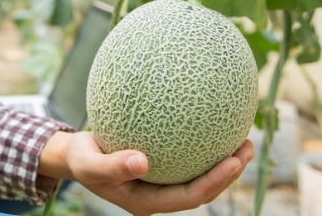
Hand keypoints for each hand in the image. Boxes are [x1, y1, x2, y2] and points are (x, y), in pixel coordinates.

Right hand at [39, 131, 254, 215]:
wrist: (74, 155)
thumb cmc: (80, 159)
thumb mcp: (88, 163)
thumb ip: (112, 166)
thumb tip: (142, 161)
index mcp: (147, 201)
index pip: (189, 196)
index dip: (214, 182)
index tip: (233, 161)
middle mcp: (159, 193)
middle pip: (203, 189)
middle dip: (229, 173)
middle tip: (247, 148)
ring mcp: (161, 180)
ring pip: (199, 174)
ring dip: (224, 160)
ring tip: (243, 138)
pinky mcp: (161, 164)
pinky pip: (188, 156)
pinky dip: (204, 144)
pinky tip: (214, 121)